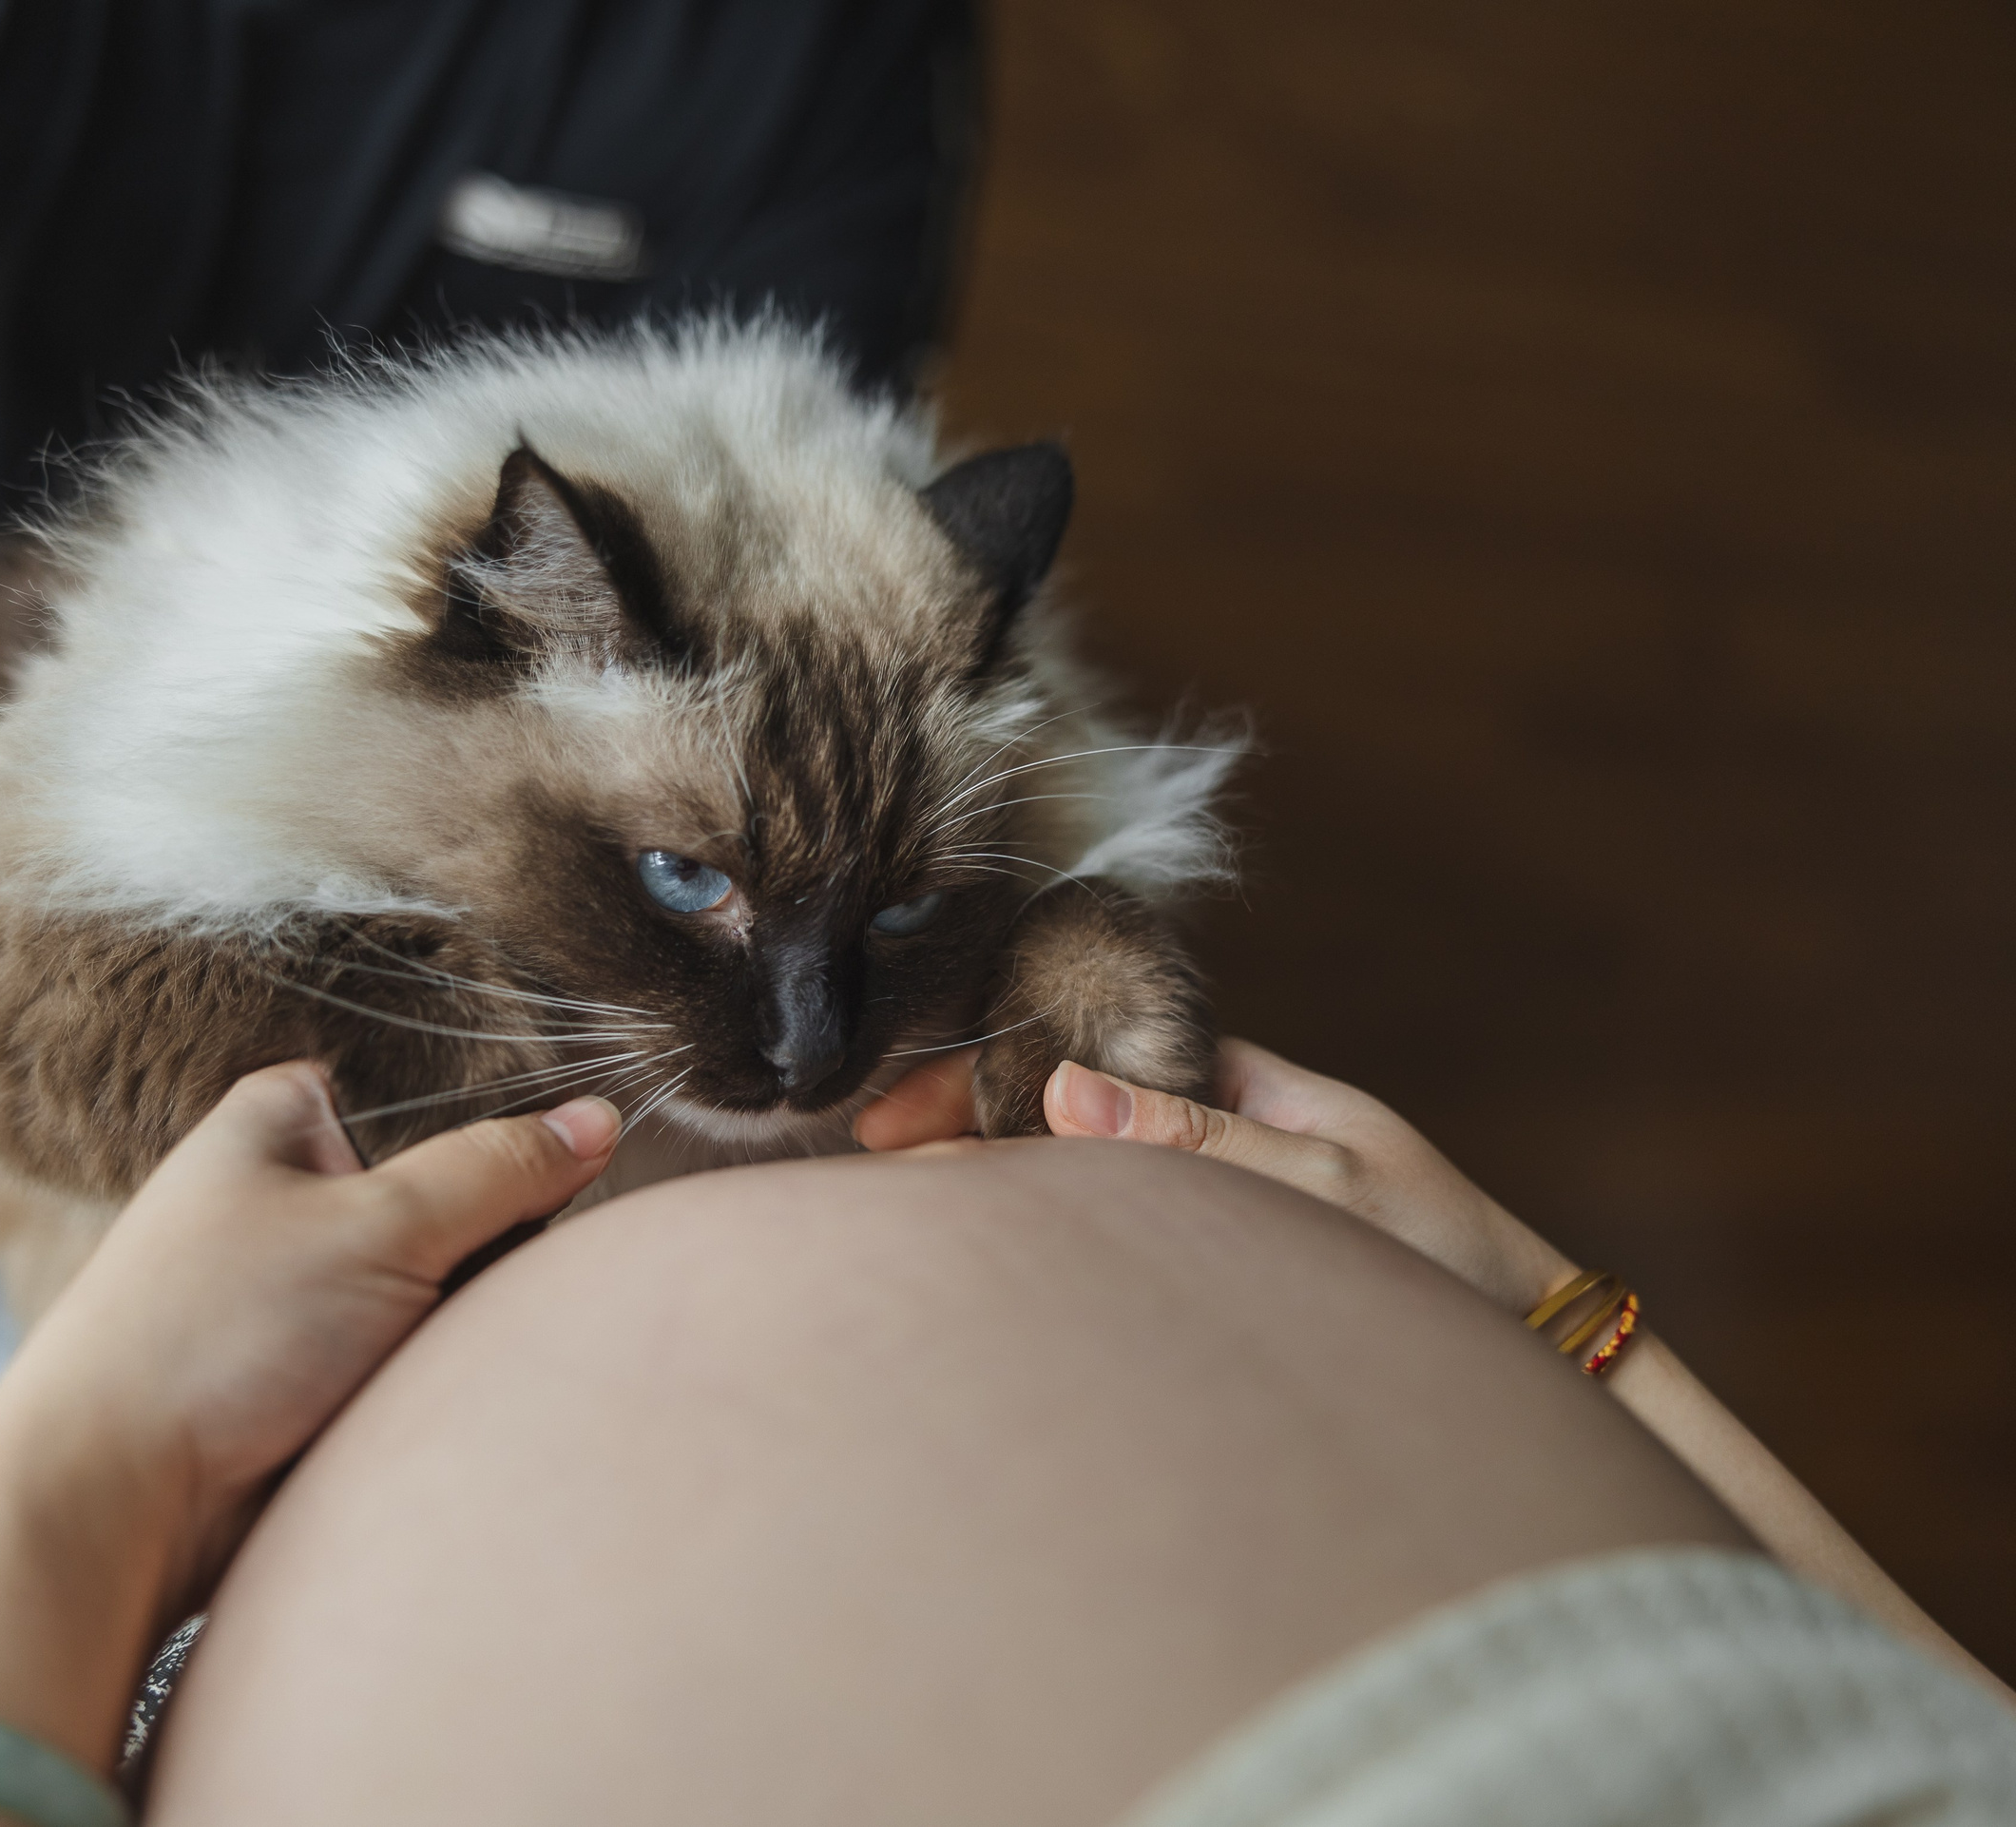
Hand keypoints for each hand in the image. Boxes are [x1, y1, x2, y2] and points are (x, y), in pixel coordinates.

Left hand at [0, 1062, 620, 1604]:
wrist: (111, 1504)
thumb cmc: (211, 1335)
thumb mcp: (382, 1225)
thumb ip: (498, 1170)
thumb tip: (596, 1121)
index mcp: (281, 1122)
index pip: (431, 1094)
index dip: (499, 1133)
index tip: (560, 1163)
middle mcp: (282, 1199)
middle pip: (444, 1200)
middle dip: (481, 1245)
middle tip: (484, 1277)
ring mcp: (293, 1297)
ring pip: (431, 1291)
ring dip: (456, 1322)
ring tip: (440, 1350)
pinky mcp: (301, 1384)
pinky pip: (404, 1363)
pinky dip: (427, 1379)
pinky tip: (428, 1396)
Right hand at [856, 1038, 1572, 1313]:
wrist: (1534, 1337)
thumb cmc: (1445, 1253)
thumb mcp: (1327, 1184)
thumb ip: (1197, 1138)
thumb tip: (1064, 1089)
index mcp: (1234, 1080)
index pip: (1081, 1053)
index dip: (983, 1075)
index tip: (900, 1114)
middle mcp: (1209, 1122)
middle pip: (1058, 1103)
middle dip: (962, 1119)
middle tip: (866, 1151)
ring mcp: (1205, 1186)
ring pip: (1074, 1166)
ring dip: (988, 1173)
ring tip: (891, 1195)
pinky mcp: (1210, 1245)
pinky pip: (1106, 1221)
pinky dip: (1040, 1221)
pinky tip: (980, 1240)